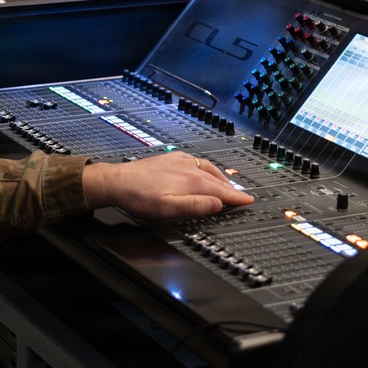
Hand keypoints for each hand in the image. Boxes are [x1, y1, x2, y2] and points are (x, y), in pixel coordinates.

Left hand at [82, 152, 253, 220]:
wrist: (118, 181)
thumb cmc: (139, 197)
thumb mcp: (167, 209)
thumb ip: (194, 206)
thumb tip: (218, 204)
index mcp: (191, 181)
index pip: (220, 191)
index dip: (236, 198)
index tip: (248, 201)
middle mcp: (188, 168)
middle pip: (217, 179)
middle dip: (232, 188)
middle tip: (243, 196)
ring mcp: (180, 161)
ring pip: (208, 169)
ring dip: (221, 178)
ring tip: (228, 186)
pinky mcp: (171, 159)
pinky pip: (197, 162)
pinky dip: (207, 168)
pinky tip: (204, 171)